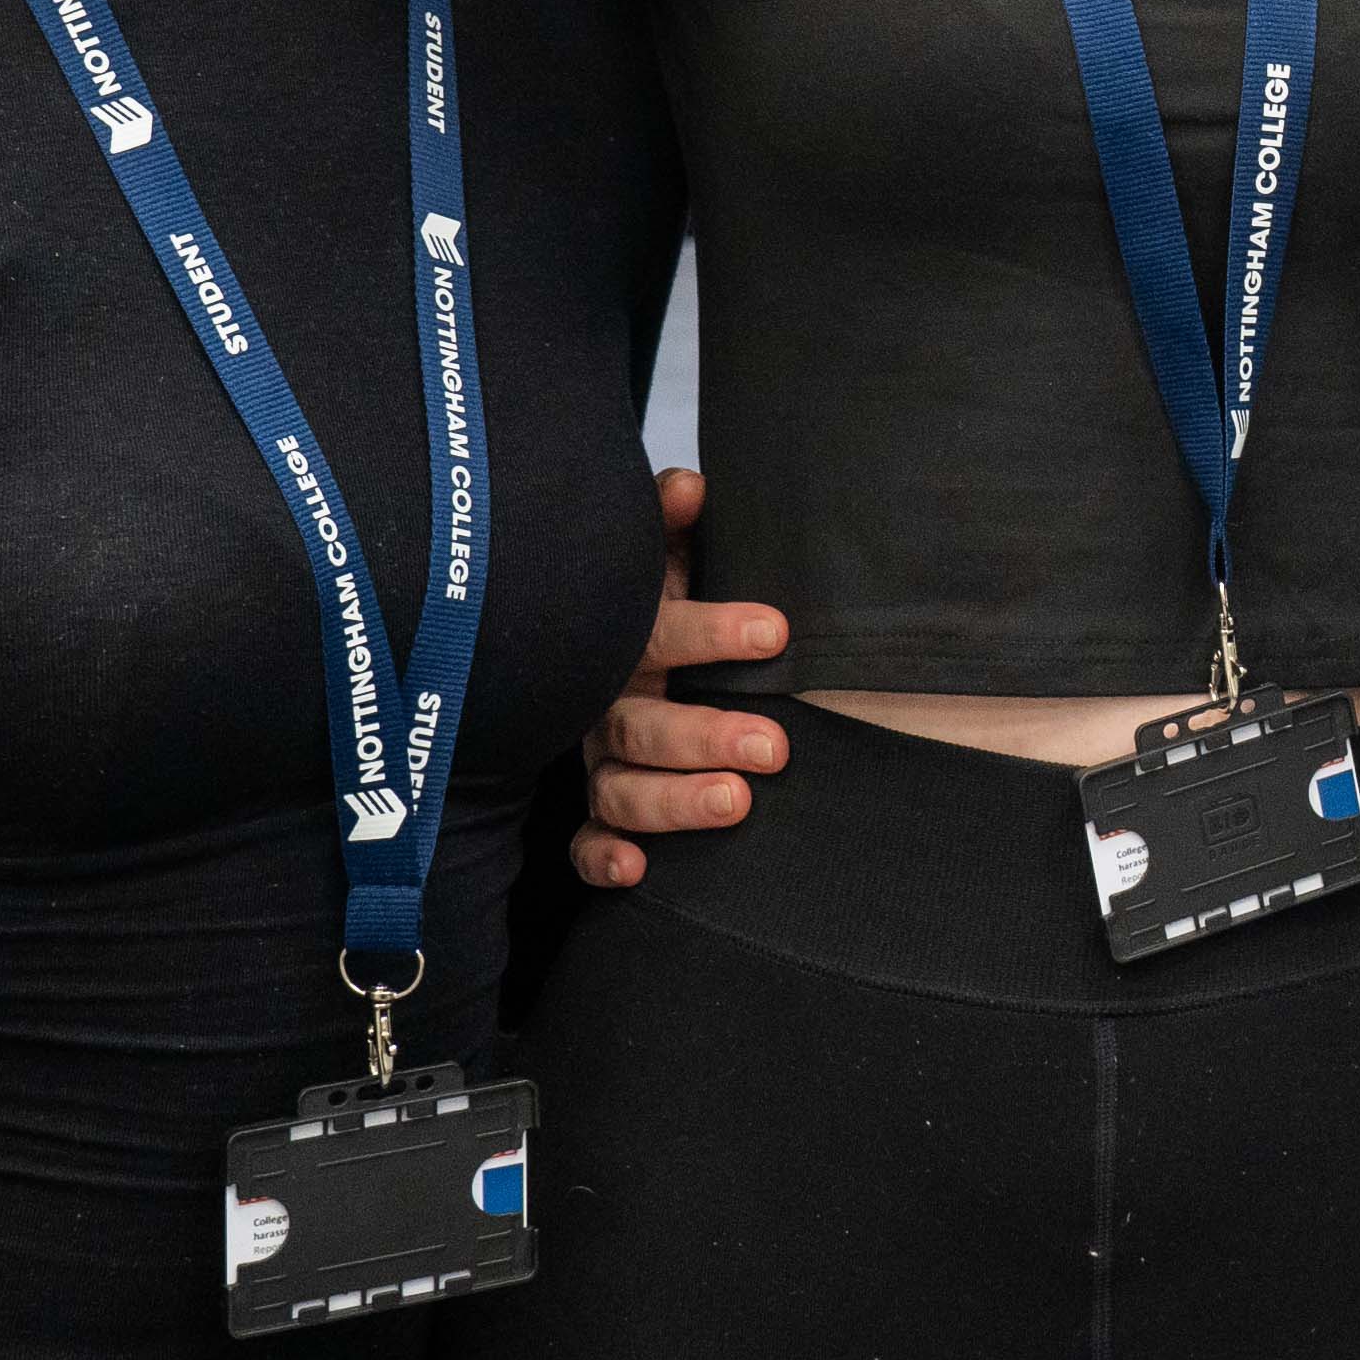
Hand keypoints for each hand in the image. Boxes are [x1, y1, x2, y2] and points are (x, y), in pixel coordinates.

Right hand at [575, 467, 788, 882]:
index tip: (774, 631)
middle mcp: (602, 701)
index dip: (712, 632)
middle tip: (774, 746)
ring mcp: (595, 758)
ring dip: (673, 800)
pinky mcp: (596, 808)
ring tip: (737, 802)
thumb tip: (692, 487)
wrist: (606, 642)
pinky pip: (585, 843)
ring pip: (618, 787)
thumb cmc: (655, 600)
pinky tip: (638, 872)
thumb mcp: (663, 556)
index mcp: (624, 638)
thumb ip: (673, 521)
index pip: (661, 632)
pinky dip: (603, 859)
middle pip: (640, 724)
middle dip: (705, 736)